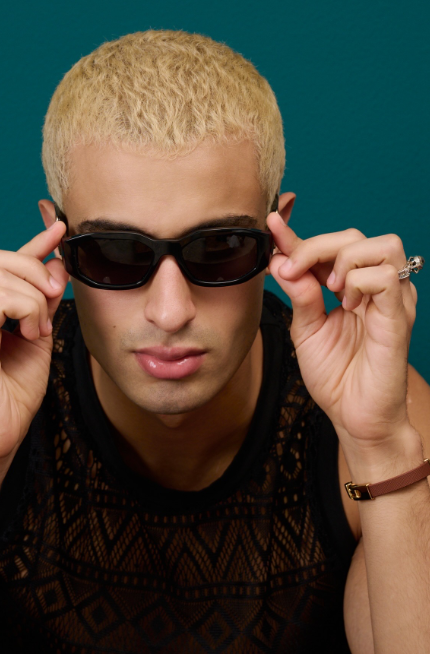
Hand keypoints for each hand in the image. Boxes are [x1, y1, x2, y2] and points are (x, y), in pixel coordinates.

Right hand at [0, 221, 68, 475]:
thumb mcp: (36, 336)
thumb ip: (42, 301)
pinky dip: (27, 309)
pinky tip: (33, 334)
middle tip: (54, 298)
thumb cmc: (11, 395)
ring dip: (33, 297)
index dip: (29, 243)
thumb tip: (57, 265)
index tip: (58, 229)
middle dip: (33, 269)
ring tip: (39, 328)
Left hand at [267, 211, 417, 461]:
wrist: (354, 416)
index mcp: (349, 288)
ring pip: (381, 245)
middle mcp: (374, 287)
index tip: (271, 223)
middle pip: (355, 236)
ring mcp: (390, 299)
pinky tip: (347, 305)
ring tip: (331, 290)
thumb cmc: (336, 376)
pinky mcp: (398, 316)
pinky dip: (359, 282)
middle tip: (293, 271)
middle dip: (315, 245)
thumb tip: (281, 260)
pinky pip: (385, 276)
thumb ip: (299, 294)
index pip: (326, 248)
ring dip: (345, 260)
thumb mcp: (305, 330)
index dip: (297, 235)